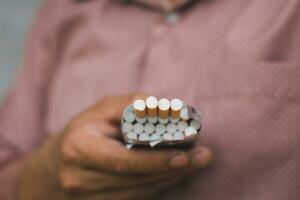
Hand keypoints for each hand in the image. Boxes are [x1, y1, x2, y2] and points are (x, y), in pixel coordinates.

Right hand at [19, 94, 212, 199]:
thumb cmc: (88, 127)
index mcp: (79, 148)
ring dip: (170, 178)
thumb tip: (167, 109)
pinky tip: (177, 173)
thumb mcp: (105, 108)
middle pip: (135, 179)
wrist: (64, 157)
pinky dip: (159, 185)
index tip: (185, 155)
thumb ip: (133, 104)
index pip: (121, 161)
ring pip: (139, 192)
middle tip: (203, 157)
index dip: (154, 160)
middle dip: (172, 169)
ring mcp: (88, 197)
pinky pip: (136, 197)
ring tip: (197, 163)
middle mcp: (79, 178)